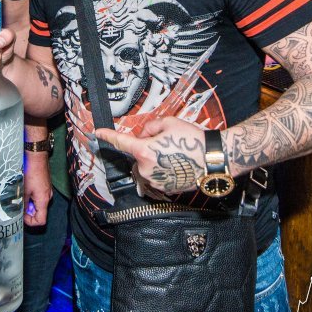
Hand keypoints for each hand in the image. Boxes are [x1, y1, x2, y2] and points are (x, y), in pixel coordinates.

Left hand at [23, 153, 51, 226]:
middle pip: (40, 213)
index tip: (22, 217)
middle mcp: (48, 197)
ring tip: (20, 195)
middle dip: (28, 212)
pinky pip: (39, 197)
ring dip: (29, 204)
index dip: (30, 222)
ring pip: (38, 204)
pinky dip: (31, 197)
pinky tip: (24, 189)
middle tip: (18, 206)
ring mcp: (47, 191)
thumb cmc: (31, 172)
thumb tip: (19, 213)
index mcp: (43, 200)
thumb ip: (22, 203)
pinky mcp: (45, 186)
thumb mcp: (24, 190)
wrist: (36, 156)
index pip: (41, 221)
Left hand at [94, 117, 208, 199]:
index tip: (97, 133)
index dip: (107, 136)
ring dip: (156, 159)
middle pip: (138, 154)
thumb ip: (150, 126)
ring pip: (147, 166)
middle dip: (147, 147)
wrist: (213, 160)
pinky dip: (164, 169)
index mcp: (144, 151)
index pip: (120, 141)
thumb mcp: (169, 123)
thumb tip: (143, 134)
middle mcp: (146, 168)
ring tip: (176, 154)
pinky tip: (178, 164)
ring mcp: (155, 180)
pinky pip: (157, 176)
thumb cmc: (193, 140)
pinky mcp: (165, 188)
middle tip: (167, 143)